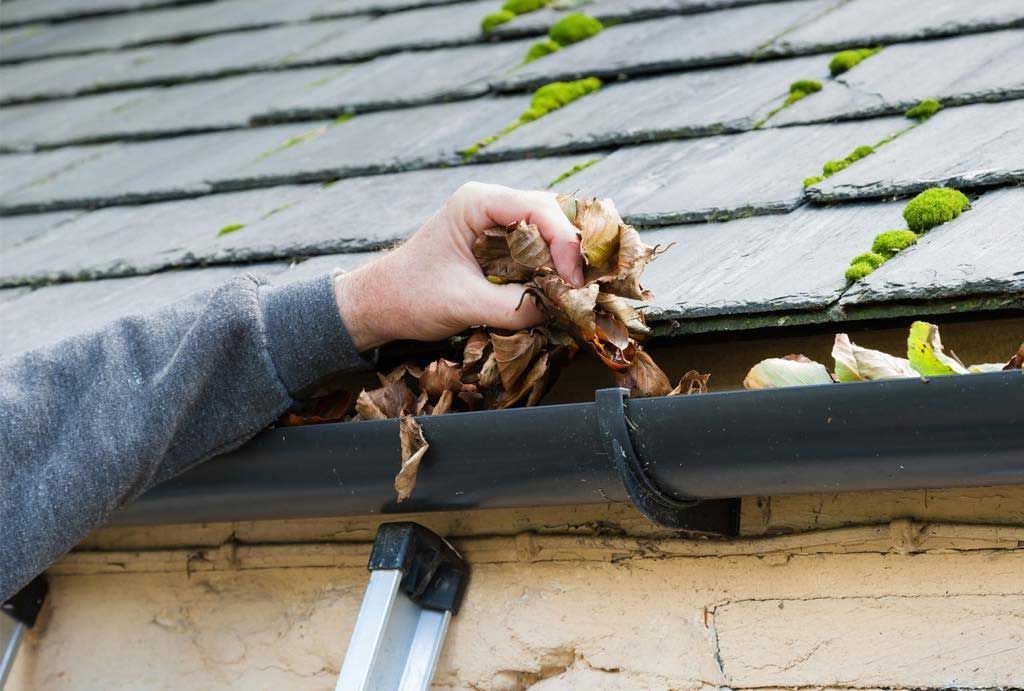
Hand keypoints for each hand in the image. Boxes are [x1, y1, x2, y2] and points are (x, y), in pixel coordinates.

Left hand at [334, 182, 584, 350]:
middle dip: (571, 247)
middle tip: (584, 284)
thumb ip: (513, 307)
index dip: (565, 242)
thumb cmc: (411, 297)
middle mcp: (489, 203)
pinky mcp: (497, 242)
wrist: (380, 304)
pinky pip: (536, 246)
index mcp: (476, 202)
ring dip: (564, 256)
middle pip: (551, 213)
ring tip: (575, 287)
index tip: (573, 280)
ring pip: (548, 228)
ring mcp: (494, 221)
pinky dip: (551, 264)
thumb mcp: (464, 305)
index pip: (539, 209)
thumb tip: (559, 309)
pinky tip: (559, 287)